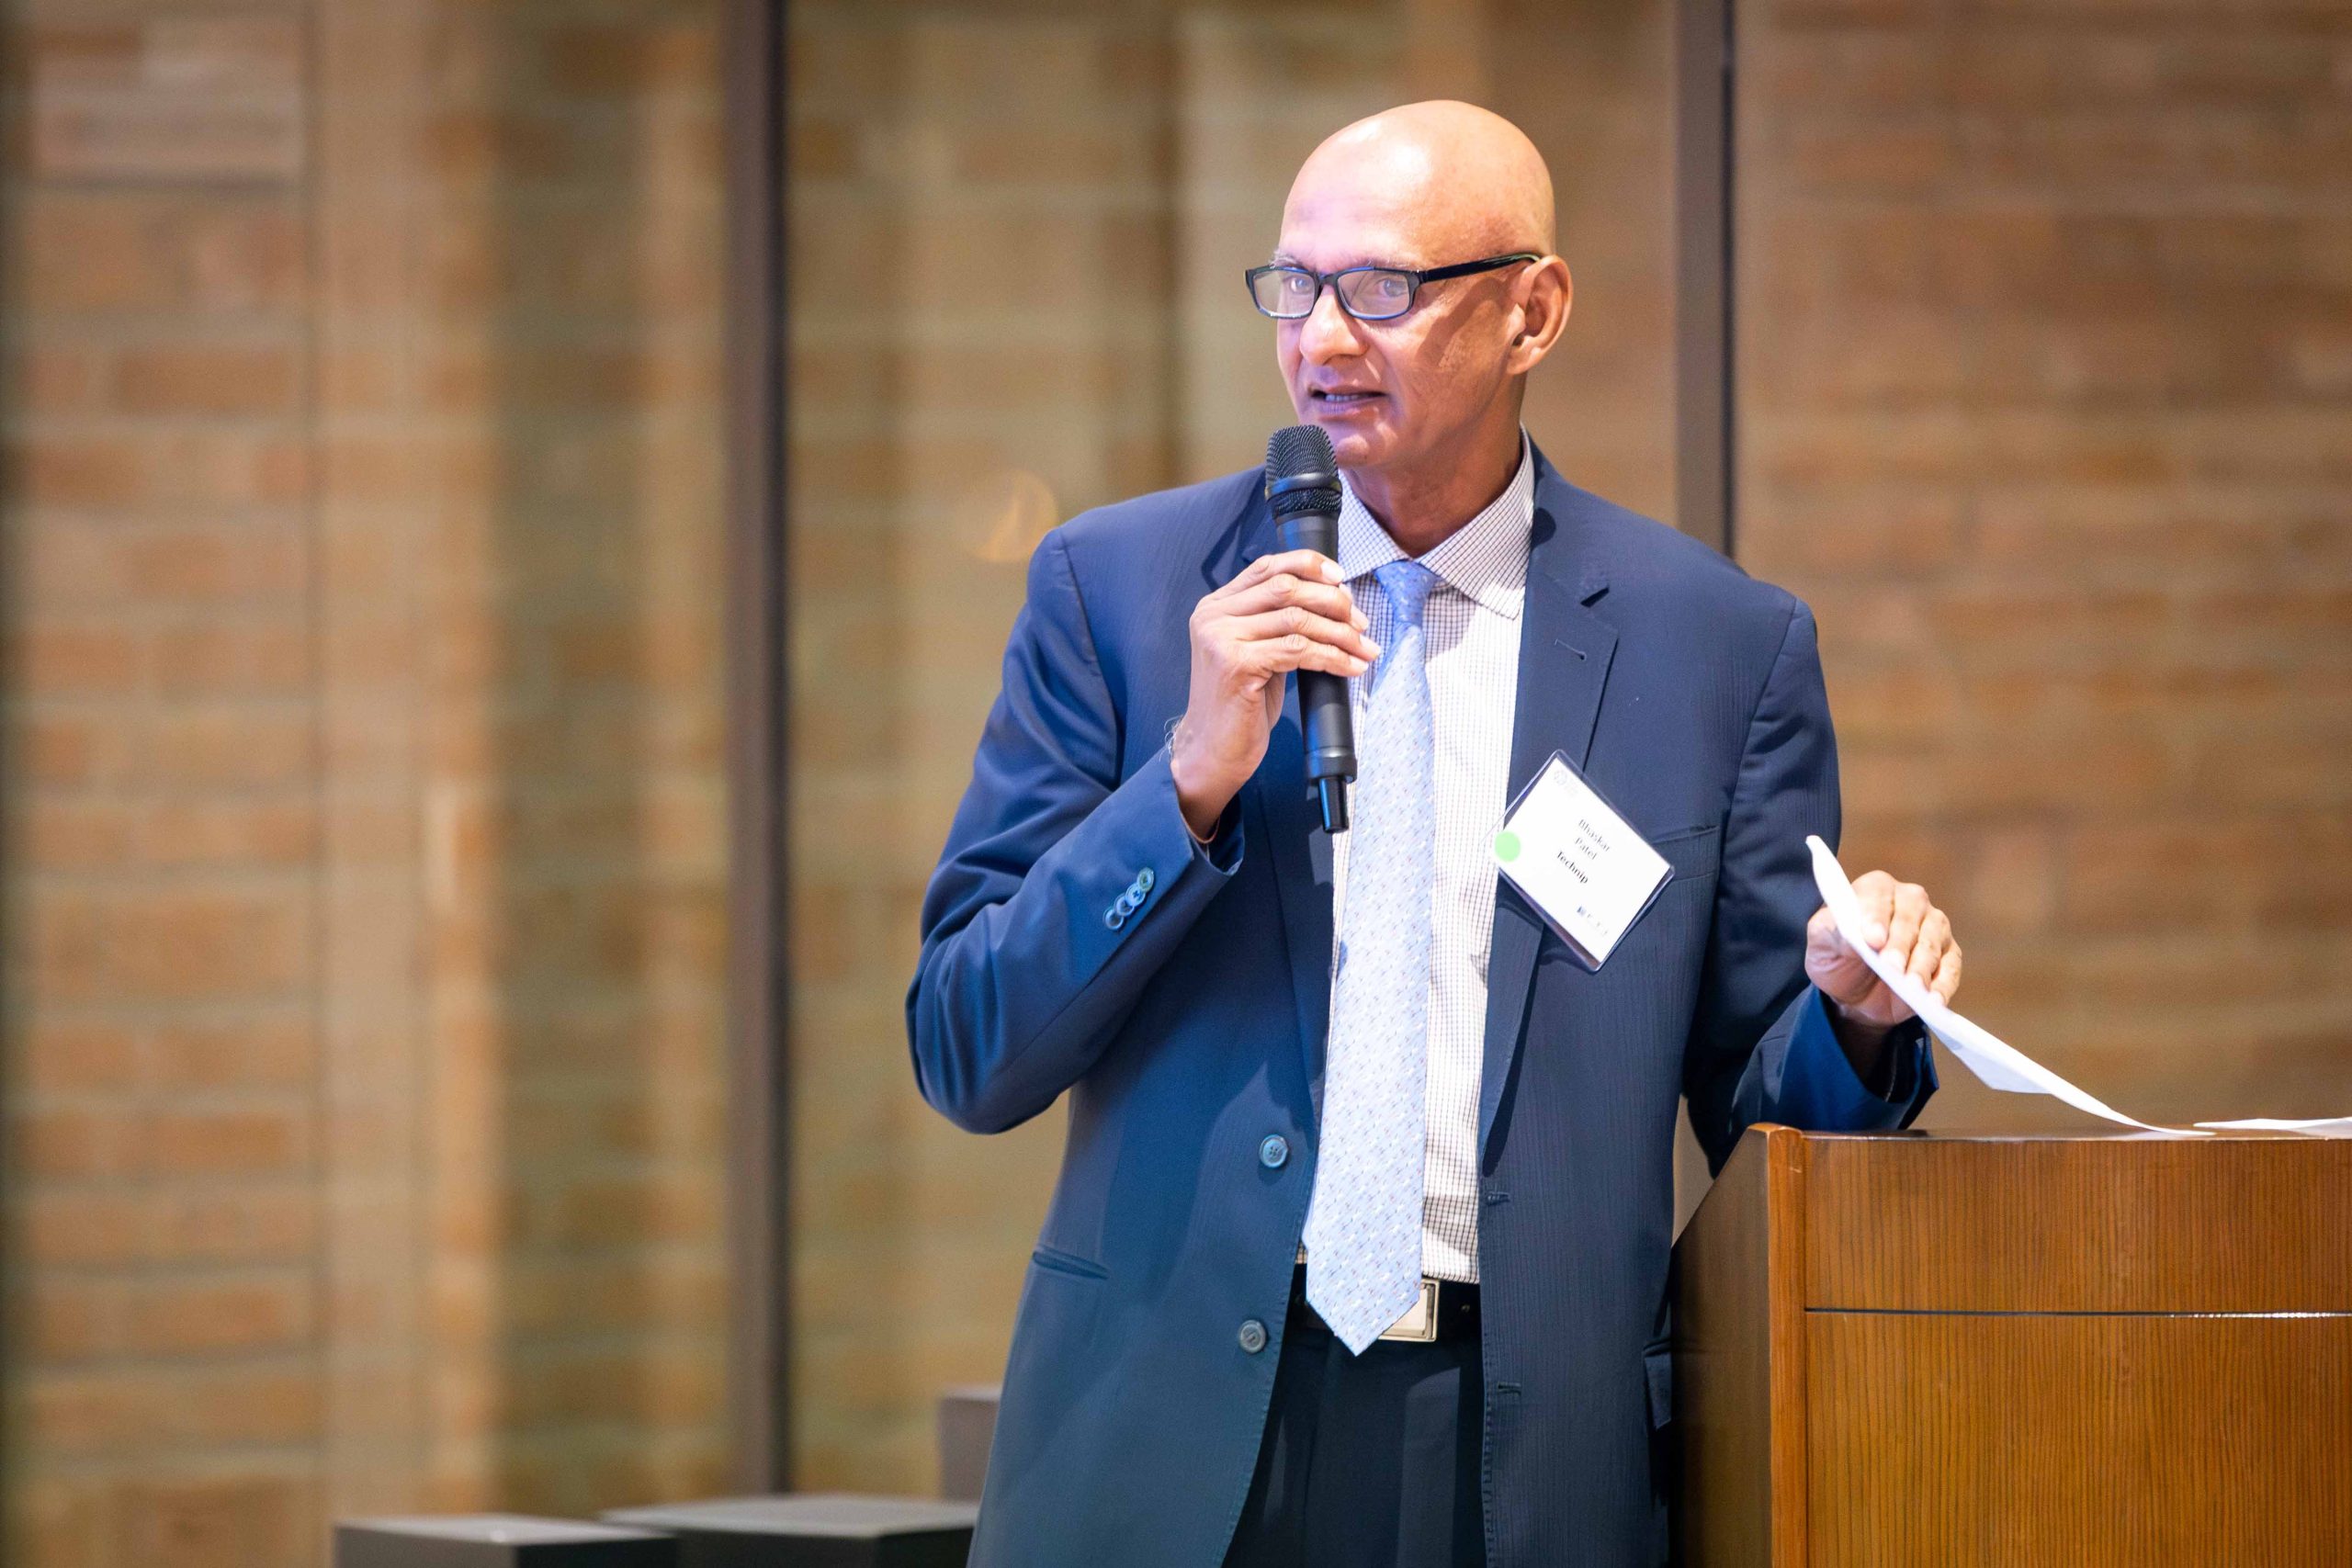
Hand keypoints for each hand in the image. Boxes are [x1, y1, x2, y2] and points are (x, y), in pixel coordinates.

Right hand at [1169, 548, 1377, 838]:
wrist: (1212, 749)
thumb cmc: (1240, 705)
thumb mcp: (1256, 652)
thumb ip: (1277, 623)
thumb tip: (1333, 600)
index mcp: (1216, 607)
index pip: (1267, 567)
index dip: (1308, 565)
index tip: (1341, 578)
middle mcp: (1213, 616)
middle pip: (1286, 588)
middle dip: (1332, 602)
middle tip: (1361, 623)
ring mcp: (1221, 639)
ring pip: (1297, 619)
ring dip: (1340, 634)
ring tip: (1365, 648)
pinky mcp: (1236, 664)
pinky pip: (1298, 651)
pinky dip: (1332, 658)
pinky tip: (1350, 667)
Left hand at [1804, 871, 1961, 1037]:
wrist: (1853, 992)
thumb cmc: (1836, 957)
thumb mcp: (1821, 944)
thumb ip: (1832, 933)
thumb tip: (1854, 934)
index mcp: (1875, 889)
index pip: (1878, 895)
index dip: (1876, 917)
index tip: (1872, 939)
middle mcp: (1910, 901)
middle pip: (1910, 918)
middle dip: (1900, 944)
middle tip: (1892, 968)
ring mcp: (1933, 926)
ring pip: (1933, 942)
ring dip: (1923, 966)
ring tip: (1913, 988)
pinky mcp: (1948, 954)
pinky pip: (1950, 968)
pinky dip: (1943, 984)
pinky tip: (1934, 1000)